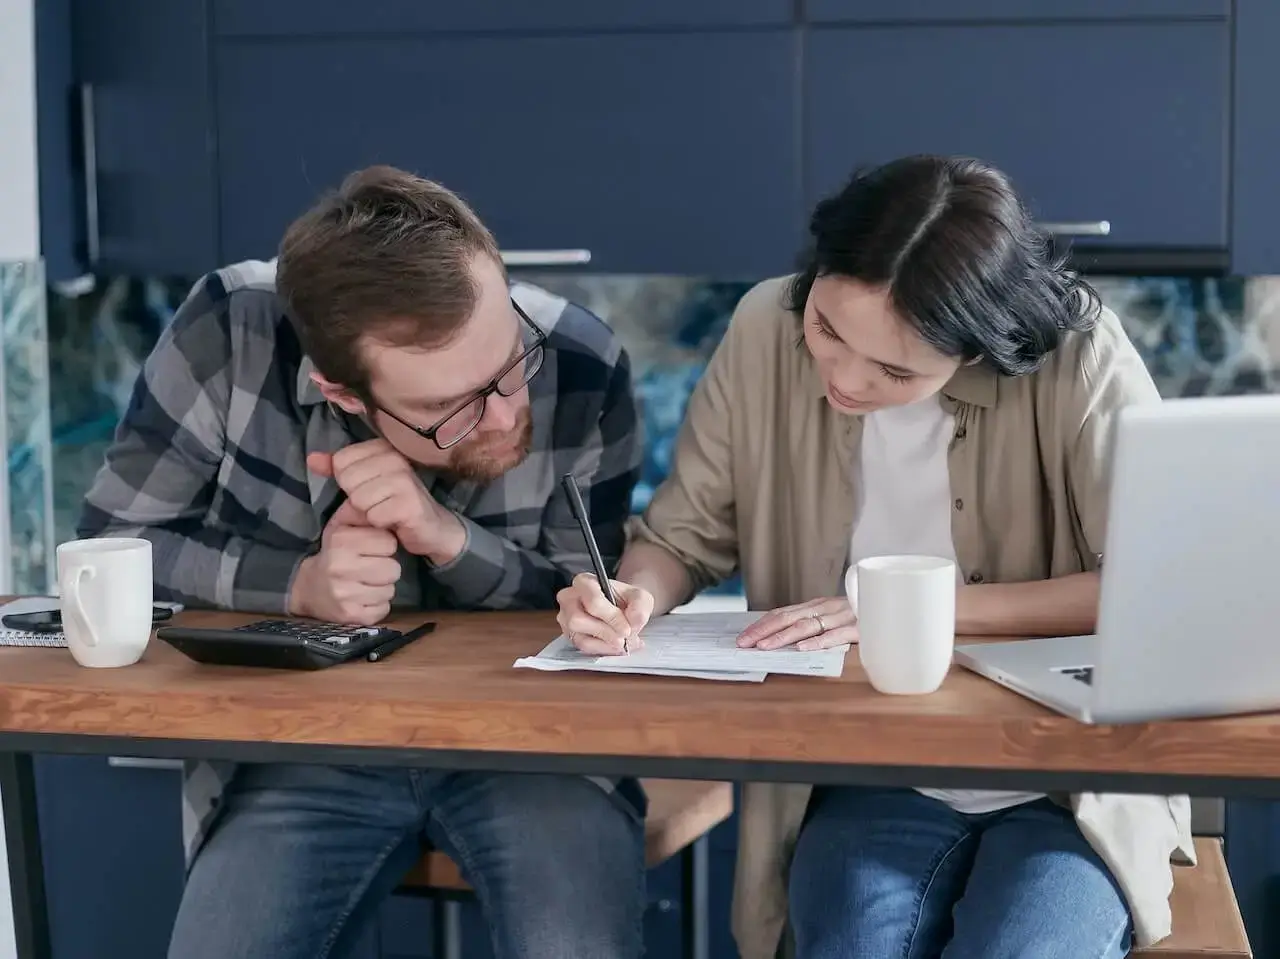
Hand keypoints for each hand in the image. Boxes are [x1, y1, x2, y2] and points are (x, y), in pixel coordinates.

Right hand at [288, 505, 400, 624]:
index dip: (384, 546)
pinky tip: (362, 598)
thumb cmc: (334, 553)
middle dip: (386, 568)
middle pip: (393, 570)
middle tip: (370, 568)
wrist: (307, 588)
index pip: (389, 543)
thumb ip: (364, 515)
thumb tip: (390, 508)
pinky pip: (383, 610)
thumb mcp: (343, 527)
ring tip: (365, 583)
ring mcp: (344, 594)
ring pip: (389, 591)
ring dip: (382, 588)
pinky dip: (377, 605)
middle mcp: (340, 567)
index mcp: (340, 541)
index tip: (372, 549)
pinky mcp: (350, 616)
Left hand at [308, 440, 463, 560]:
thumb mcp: (362, 482)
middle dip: (357, 499)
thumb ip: (336, 469)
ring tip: (385, 512)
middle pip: (348, 480)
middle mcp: (395, 458)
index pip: (341, 462)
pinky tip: (394, 522)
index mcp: (382, 448)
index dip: (349, 483)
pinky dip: (380, 524)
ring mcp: (405, 480)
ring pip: (359, 499)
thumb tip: (311, 459)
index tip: (370, 488)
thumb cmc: (393, 503)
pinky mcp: (410, 503)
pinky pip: (374, 515)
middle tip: (378, 503)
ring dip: (368, 513)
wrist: (429, 527)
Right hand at [555, 573, 654, 655]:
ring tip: (623, 642)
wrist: (622, 608)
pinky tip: (615, 647)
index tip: (627, 629)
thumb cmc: (626, 599)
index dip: (611, 618)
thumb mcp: (640, 597)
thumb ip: (640, 607)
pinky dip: (602, 650)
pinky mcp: (569, 635)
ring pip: (579, 637)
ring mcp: (566, 618)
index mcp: (584, 582)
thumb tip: (633, 621)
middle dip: (605, 632)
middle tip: (624, 638)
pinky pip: (582, 648)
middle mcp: (569, 598)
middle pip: (578, 620)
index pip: (592, 602)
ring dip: (605, 644)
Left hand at [736, 597, 856, 650]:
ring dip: (784, 636)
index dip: (762, 625)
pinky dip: (819, 641)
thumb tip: (784, 639)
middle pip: (789, 618)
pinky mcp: (860, 627)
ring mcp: (843, 617)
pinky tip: (803, 649)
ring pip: (808, 625)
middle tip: (745, 643)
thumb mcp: (834, 618)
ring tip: (765, 647)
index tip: (743, 637)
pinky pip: (837, 635)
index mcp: (818, 606)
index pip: (783, 613)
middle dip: (764, 631)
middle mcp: (827, 608)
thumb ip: (814, 624)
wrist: (897, 607)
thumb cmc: (864, 616)